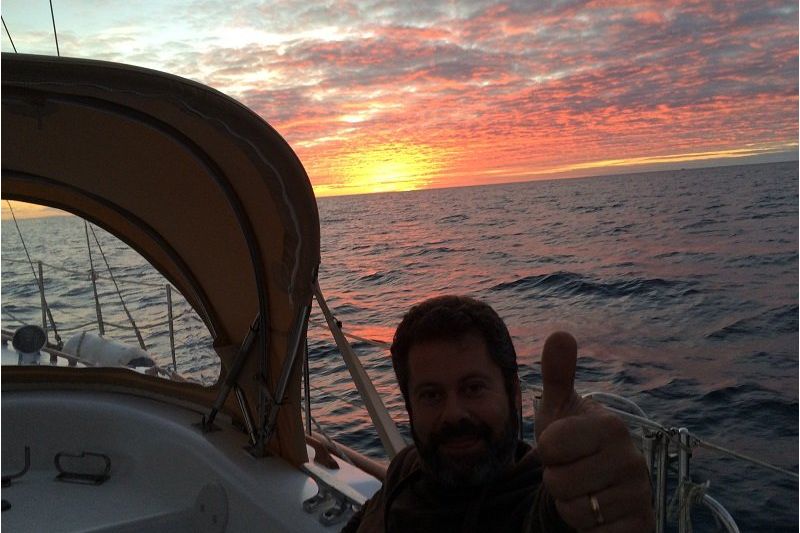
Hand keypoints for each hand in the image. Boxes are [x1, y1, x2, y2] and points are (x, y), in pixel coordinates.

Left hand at [535, 332, 654, 531]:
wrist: (602, 488)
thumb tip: (560, 333)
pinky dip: (587, 528)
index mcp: (612, 426)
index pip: (550, 445)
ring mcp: (640, 495)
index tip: (562, 448)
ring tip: (585, 491)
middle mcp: (632, 459)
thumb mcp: (560, 410)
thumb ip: (557, 374)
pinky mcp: (641, 527)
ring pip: (573, 510)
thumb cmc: (574, 445)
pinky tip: (599, 515)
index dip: (546, 451)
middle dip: (556, 481)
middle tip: (574, 472)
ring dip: (570, 505)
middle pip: (558, 481)